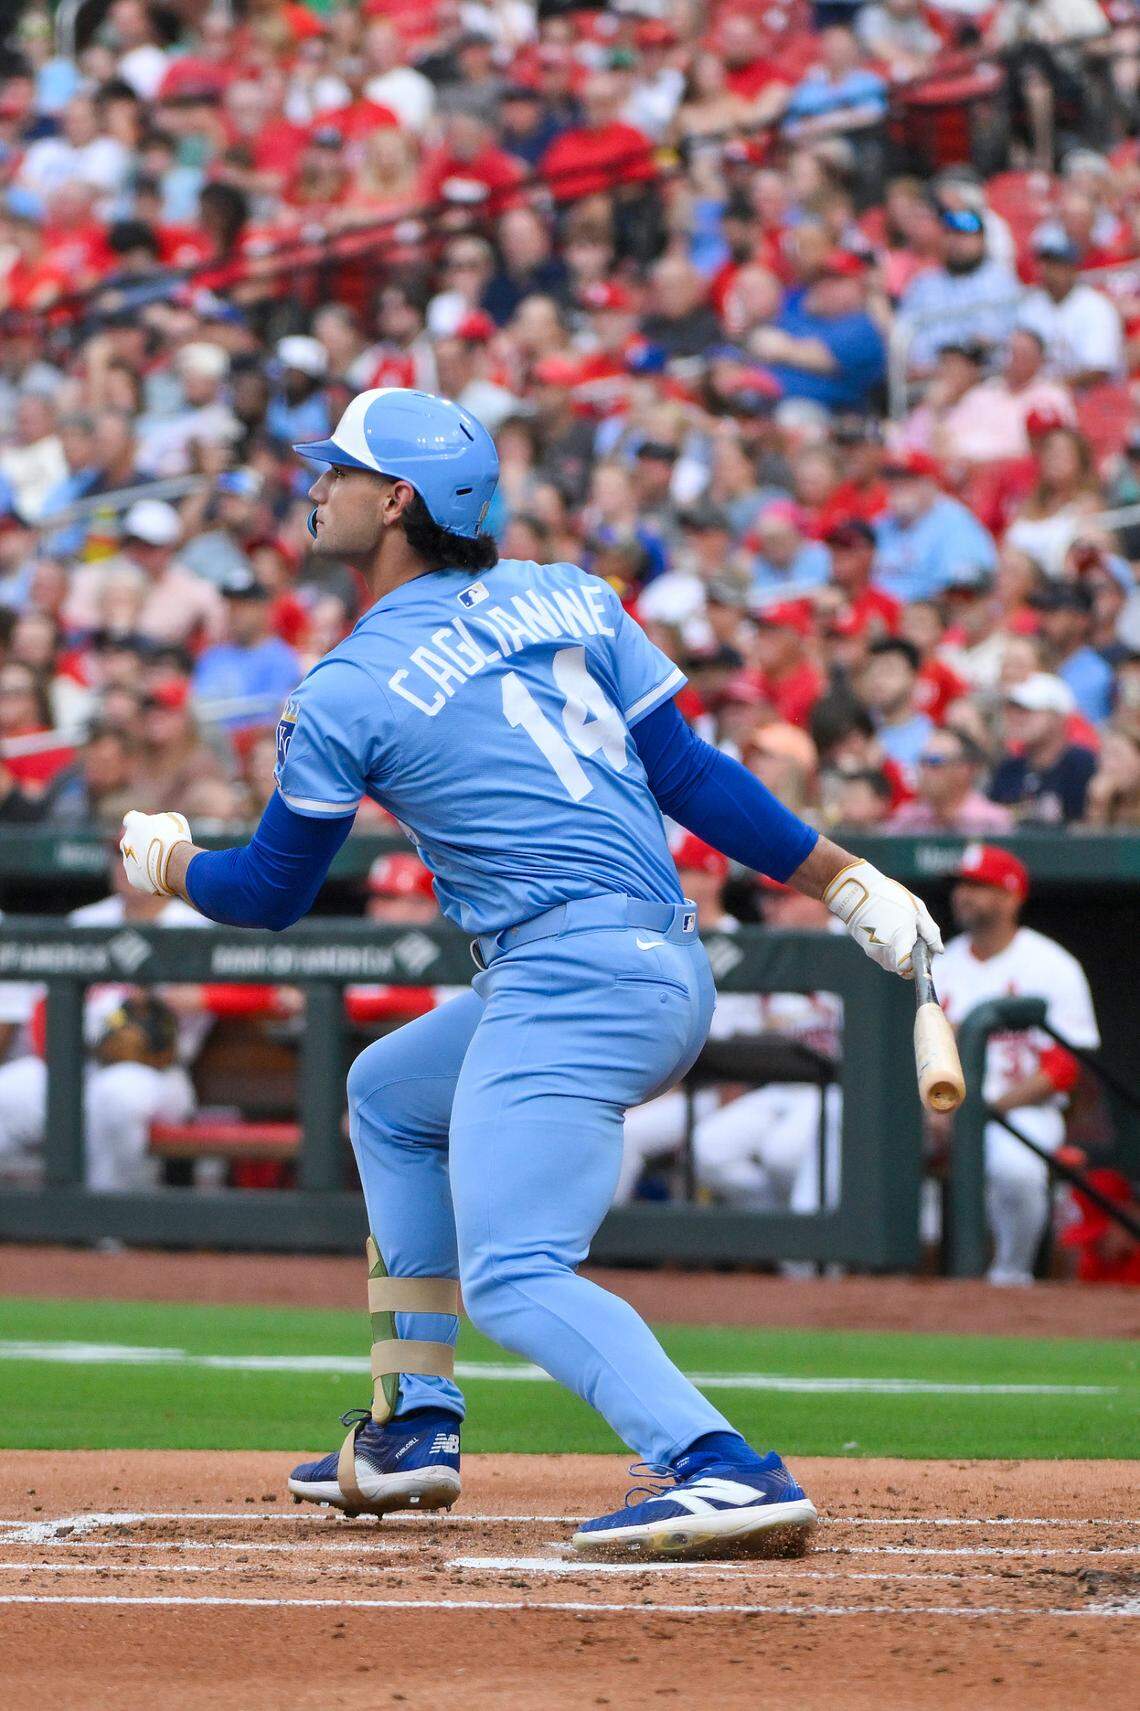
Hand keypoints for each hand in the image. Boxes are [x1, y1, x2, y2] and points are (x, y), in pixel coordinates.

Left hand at [120, 809, 192, 897]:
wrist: (174, 862)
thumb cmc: (176, 838)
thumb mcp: (174, 820)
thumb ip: (162, 821)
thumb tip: (162, 827)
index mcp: (134, 824)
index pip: (131, 820)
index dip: (140, 824)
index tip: (147, 828)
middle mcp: (126, 842)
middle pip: (130, 842)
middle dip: (141, 845)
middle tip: (157, 849)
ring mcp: (127, 862)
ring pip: (134, 861)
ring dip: (145, 862)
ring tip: (163, 866)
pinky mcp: (132, 878)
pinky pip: (140, 877)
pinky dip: (149, 877)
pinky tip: (163, 876)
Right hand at [823, 858, 942, 978]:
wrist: (855, 893)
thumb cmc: (888, 897)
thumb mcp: (916, 909)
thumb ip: (931, 932)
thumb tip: (938, 950)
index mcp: (899, 939)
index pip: (908, 968)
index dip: (918, 962)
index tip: (923, 949)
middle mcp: (884, 950)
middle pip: (904, 968)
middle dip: (913, 957)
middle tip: (916, 937)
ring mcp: (873, 952)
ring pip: (894, 964)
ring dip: (902, 954)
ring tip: (902, 931)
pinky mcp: (867, 950)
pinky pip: (885, 957)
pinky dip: (891, 950)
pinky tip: (891, 932)